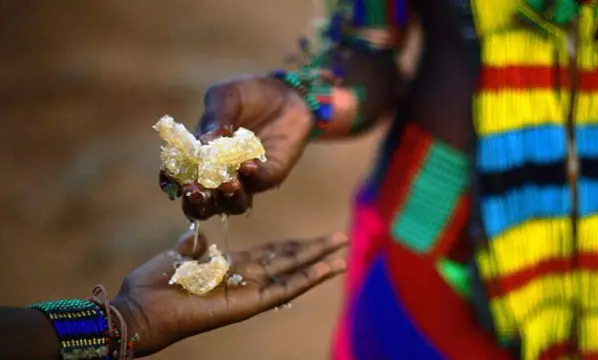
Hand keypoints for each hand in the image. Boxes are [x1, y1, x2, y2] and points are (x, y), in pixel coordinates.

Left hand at [112, 230, 346, 356]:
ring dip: (319, 262)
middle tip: (341, 237)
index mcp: (230, 266)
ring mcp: (248, 292)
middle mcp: (245, 279)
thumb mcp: (176, 256)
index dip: (294, 245)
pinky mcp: (248, 305)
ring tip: (344, 252)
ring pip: (292, 274)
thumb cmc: (153, 284)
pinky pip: (282, 290)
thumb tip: (199, 238)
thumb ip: (194, 247)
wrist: (138, 309)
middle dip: (315, 249)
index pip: (271, 254)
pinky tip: (327, 269)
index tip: (315, 237)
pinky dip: (307, 279)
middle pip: (288, 261)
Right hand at [159, 76, 313, 219]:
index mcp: (199, 157)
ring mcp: (244, 180)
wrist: (285, 93)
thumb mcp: (226, 98)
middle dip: (196, 203)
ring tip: (228, 184)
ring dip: (226, 199)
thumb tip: (204, 141)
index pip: (179, 178)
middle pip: (202, 205)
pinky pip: (258, 184)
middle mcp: (219, 175)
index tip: (172, 180)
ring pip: (231, 205)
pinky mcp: (269, 176)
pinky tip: (249, 165)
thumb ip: (215, 118)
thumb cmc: (247, 95)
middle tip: (195, 190)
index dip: (171, 183)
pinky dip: (252, 179)